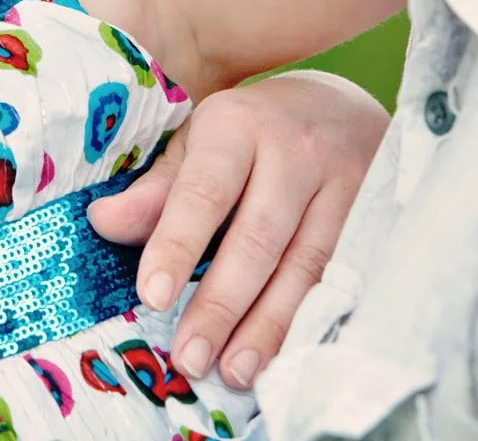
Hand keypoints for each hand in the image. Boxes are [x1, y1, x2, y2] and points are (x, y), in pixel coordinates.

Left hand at [87, 69, 386, 389]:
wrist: (340, 107)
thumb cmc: (250, 131)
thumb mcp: (198, 142)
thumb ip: (155, 189)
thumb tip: (103, 223)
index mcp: (237, 124)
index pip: (204, 192)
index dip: (177, 244)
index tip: (153, 295)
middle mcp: (295, 152)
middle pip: (258, 238)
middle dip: (222, 304)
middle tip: (190, 356)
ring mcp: (344, 185)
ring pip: (305, 265)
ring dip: (267, 326)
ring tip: (233, 370)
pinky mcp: (374, 217)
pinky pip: (341, 277)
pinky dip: (310, 321)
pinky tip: (284, 354)